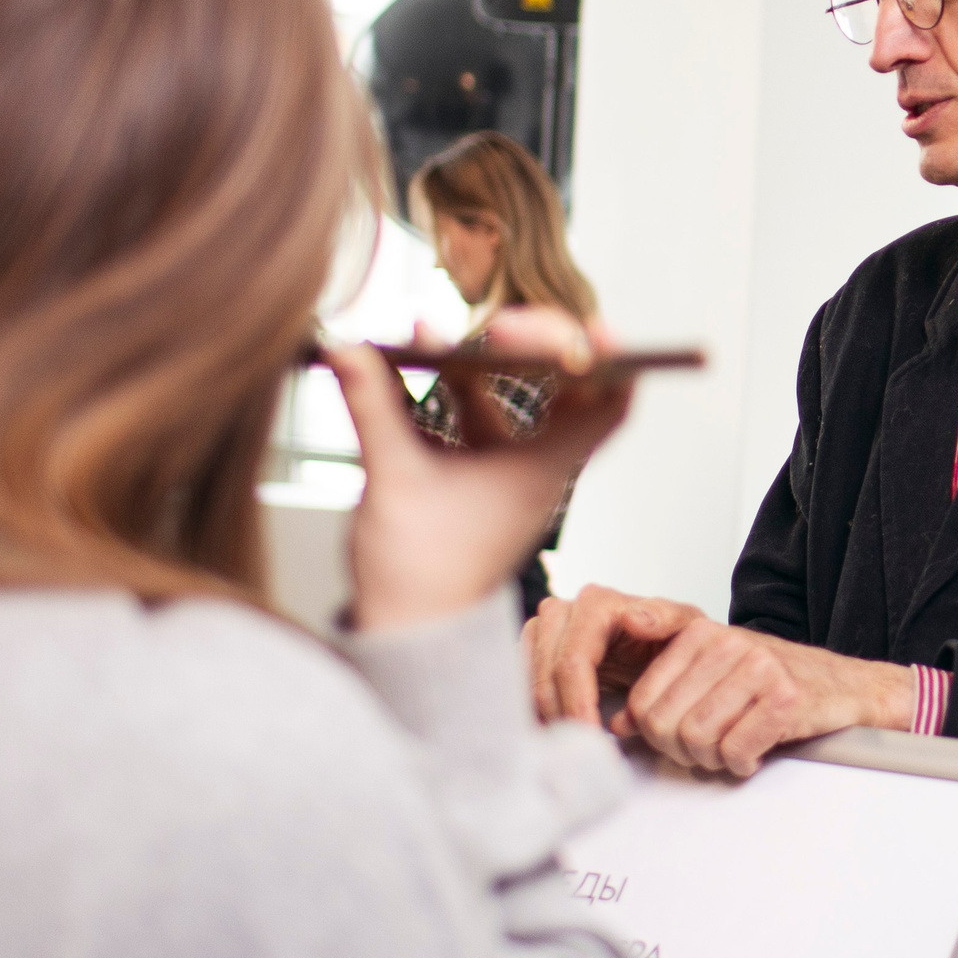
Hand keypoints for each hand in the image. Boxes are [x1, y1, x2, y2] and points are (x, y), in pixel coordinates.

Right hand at [324, 307, 630, 631]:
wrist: (407, 633)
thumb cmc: (418, 574)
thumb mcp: (394, 478)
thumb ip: (371, 405)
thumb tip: (344, 345)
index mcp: (541, 469)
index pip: (607, 406)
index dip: (613, 361)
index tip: (589, 327)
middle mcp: (534, 465)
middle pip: (563, 387)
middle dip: (534, 343)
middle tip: (497, 325)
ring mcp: (505, 469)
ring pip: (510, 398)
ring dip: (480, 361)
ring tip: (430, 331)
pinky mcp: (474, 476)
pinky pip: (473, 417)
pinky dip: (449, 387)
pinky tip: (409, 357)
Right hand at [526, 584, 705, 724]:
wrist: (662, 650)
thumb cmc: (676, 639)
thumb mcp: (687, 627)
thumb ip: (666, 619)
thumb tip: (631, 618)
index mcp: (597, 603)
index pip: (572, 661)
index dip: (577, 703)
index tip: (591, 736)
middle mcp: (563, 610)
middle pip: (544, 672)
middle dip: (561, 713)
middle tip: (581, 746)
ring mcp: (543, 629)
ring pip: (527, 679)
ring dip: (545, 713)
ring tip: (571, 741)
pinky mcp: (534, 650)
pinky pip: (521, 683)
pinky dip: (535, 709)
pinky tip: (556, 730)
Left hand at [599, 611, 914, 776]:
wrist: (844, 686)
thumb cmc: (775, 682)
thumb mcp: (712, 677)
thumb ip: (663, 695)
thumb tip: (618, 726)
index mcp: (699, 634)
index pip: (642, 702)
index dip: (654, 735)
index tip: (678, 738)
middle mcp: (727, 643)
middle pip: (665, 724)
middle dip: (682, 751)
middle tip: (708, 748)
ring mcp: (758, 668)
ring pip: (697, 740)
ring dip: (713, 759)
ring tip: (732, 747)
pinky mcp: (785, 698)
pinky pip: (736, 751)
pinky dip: (743, 762)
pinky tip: (755, 750)